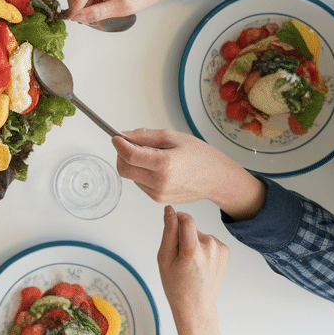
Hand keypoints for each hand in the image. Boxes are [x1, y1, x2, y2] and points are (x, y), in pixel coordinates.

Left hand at [113, 130, 264, 218]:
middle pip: (124, 169)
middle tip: (129, 144)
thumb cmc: (200, 157)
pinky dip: (141, 173)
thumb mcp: (174, 137)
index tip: (115, 137)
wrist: (217, 179)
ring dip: (133, 164)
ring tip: (152, 156)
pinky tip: (157, 167)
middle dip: (121, 155)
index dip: (119, 144)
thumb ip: (145, 136)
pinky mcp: (158, 199)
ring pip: (131, 176)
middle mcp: (159, 182)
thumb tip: (124, 135)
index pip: (129, 155)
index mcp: (164, 164)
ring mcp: (158, 194)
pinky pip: (140, 183)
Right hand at [157, 206, 228, 321]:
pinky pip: (209, 240)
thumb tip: (170, 210)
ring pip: (200, 234)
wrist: (196, 305)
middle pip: (191, 227)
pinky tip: (200, 263)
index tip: (170, 224)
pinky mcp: (225, 251)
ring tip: (190, 263)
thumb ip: (168, 231)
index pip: (186, 219)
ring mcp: (220, 249)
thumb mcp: (164, 258)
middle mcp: (210, 247)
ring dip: (193, 242)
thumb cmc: (176, 285)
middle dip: (183, 236)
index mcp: (192, 250)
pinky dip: (203, 248)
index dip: (176, 218)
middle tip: (179, 258)